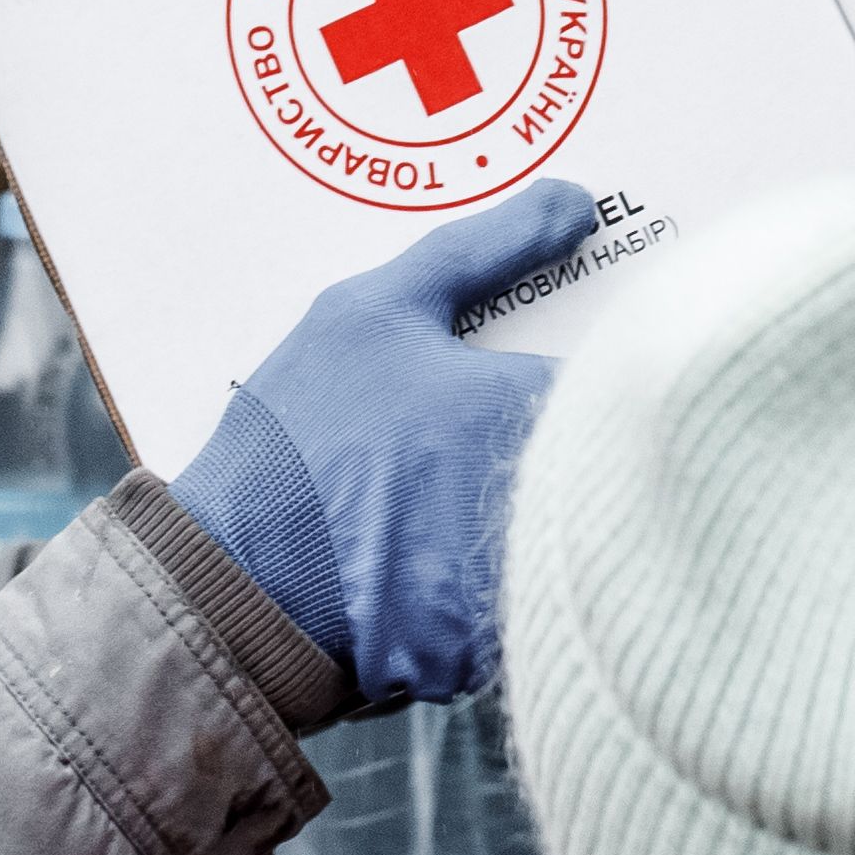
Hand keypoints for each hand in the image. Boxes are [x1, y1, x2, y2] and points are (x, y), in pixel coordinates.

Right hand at [167, 176, 596, 708]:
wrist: (230, 586)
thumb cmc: (301, 439)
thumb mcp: (375, 311)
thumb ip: (485, 247)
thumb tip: (575, 203)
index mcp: (533, 409)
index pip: (625, 378)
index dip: (611, 363)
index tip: (577, 356)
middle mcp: (548, 504)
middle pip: (611, 463)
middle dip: (582, 440)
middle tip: (501, 432)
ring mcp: (523, 585)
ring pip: (572, 538)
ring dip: (546, 514)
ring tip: (457, 500)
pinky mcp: (492, 652)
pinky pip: (522, 605)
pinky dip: (494, 579)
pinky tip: (435, 558)